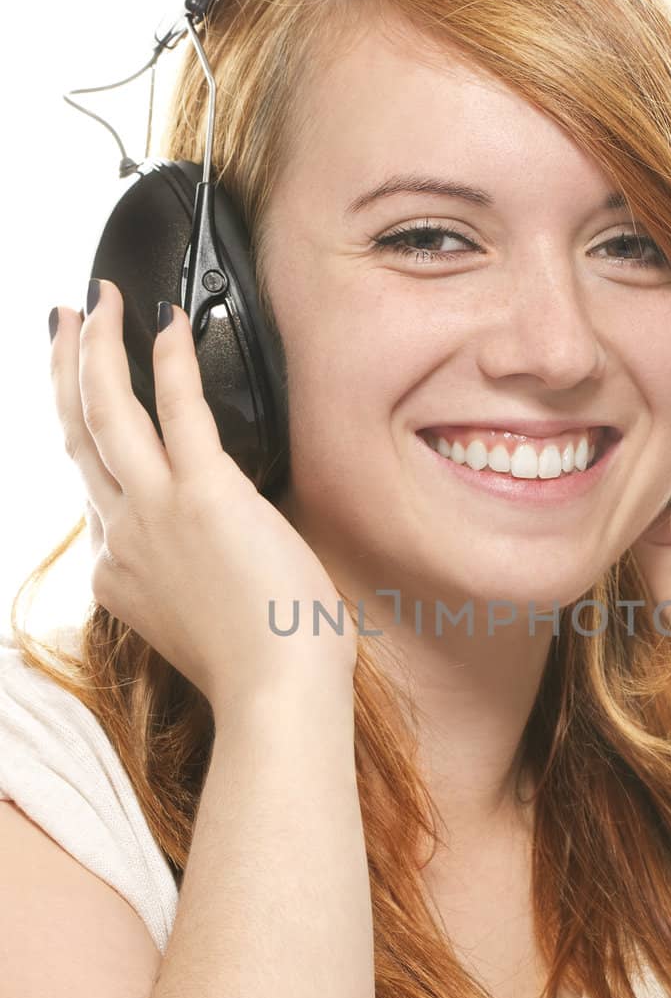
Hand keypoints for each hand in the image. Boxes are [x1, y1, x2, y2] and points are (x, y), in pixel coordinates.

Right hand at [50, 281, 356, 713]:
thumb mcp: (201, 625)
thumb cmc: (262, 671)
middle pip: (79, 438)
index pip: (97, 498)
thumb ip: (189, 581)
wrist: (276, 697)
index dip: (92, 448)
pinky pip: (178, 408)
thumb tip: (217, 548)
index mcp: (121, 575)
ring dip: (97, 349)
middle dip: (67, 372)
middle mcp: (123, 538)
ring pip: (105, 412)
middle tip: (66, 322)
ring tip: (99, 301)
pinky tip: (166, 320)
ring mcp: (157, 512)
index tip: (93, 412)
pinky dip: (170, 359)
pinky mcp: (205, 493)